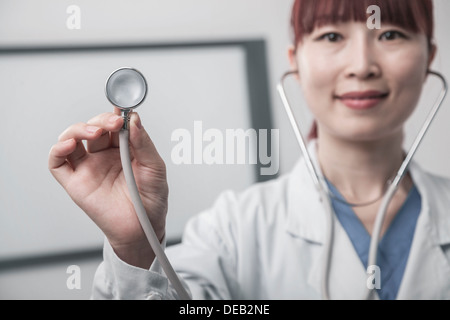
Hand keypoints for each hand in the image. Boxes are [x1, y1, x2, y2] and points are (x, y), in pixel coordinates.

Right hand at [48, 110, 167, 267]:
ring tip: (96, 131)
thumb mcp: (155, 168)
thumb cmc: (151, 199)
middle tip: (115, 122)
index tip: (122, 108)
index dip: (116, 113)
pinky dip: (58, 150)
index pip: (114, 124)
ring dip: (79, 128)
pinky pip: (58, 163)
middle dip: (102, 120)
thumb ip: (144, 144)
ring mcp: (88, 168)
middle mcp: (103, 156)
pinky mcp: (75, 183)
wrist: (143, 229)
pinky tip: (69, 144)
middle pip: (93, 127)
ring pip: (72, 138)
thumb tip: (134, 119)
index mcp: (123, 149)